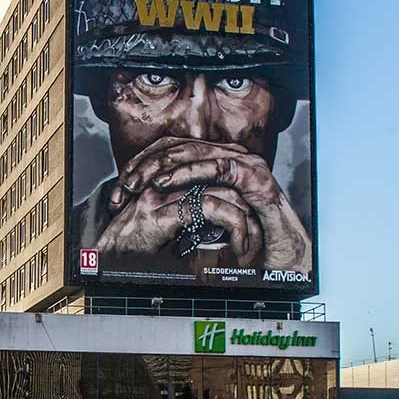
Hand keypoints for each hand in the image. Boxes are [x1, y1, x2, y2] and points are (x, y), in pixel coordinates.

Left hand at [108, 137, 311, 270]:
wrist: (277, 253)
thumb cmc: (240, 238)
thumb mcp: (198, 216)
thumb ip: (177, 202)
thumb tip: (140, 201)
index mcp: (212, 159)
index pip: (169, 148)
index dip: (142, 162)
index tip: (120, 184)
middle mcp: (226, 153)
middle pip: (176, 145)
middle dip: (145, 163)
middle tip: (124, 184)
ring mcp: (241, 160)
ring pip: (191, 151)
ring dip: (160, 166)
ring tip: (138, 182)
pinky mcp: (252, 173)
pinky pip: (214, 166)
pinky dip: (186, 173)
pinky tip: (165, 183)